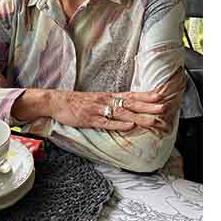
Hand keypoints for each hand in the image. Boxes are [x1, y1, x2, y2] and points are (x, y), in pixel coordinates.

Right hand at [49, 71, 185, 133]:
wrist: (58, 102)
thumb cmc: (77, 102)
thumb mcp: (97, 99)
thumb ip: (111, 103)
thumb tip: (126, 108)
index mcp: (109, 96)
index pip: (131, 95)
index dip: (146, 96)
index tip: (160, 96)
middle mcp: (106, 101)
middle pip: (130, 104)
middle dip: (148, 106)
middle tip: (163, 108)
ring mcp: (99, 110)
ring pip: (122, 114)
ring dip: (139, 117)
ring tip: (152, 120)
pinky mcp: (91, 119)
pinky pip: (107, 122)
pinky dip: (119, 124)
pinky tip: (130, 126)